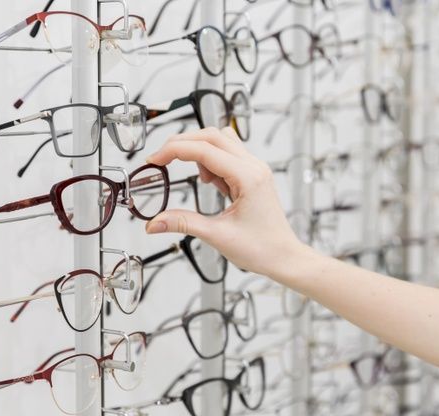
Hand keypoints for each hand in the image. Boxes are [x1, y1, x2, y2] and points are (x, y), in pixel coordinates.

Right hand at [145, 127, 308, 279]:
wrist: (284, 257)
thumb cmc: (262, 248)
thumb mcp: (218, 236)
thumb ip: (183, 223)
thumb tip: (154, 222)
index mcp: (248, 177)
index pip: (204, 149)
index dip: (174, 151)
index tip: (154, 160)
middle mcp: (253, 166)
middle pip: (211, 136)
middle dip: (182, 144)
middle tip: (161, 160)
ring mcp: (254, 168)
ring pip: (220, 140)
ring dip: (199, 150)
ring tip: (198, 180)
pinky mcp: (252, 175)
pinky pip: (227, 154)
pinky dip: (211, 161)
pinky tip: (210, 183)